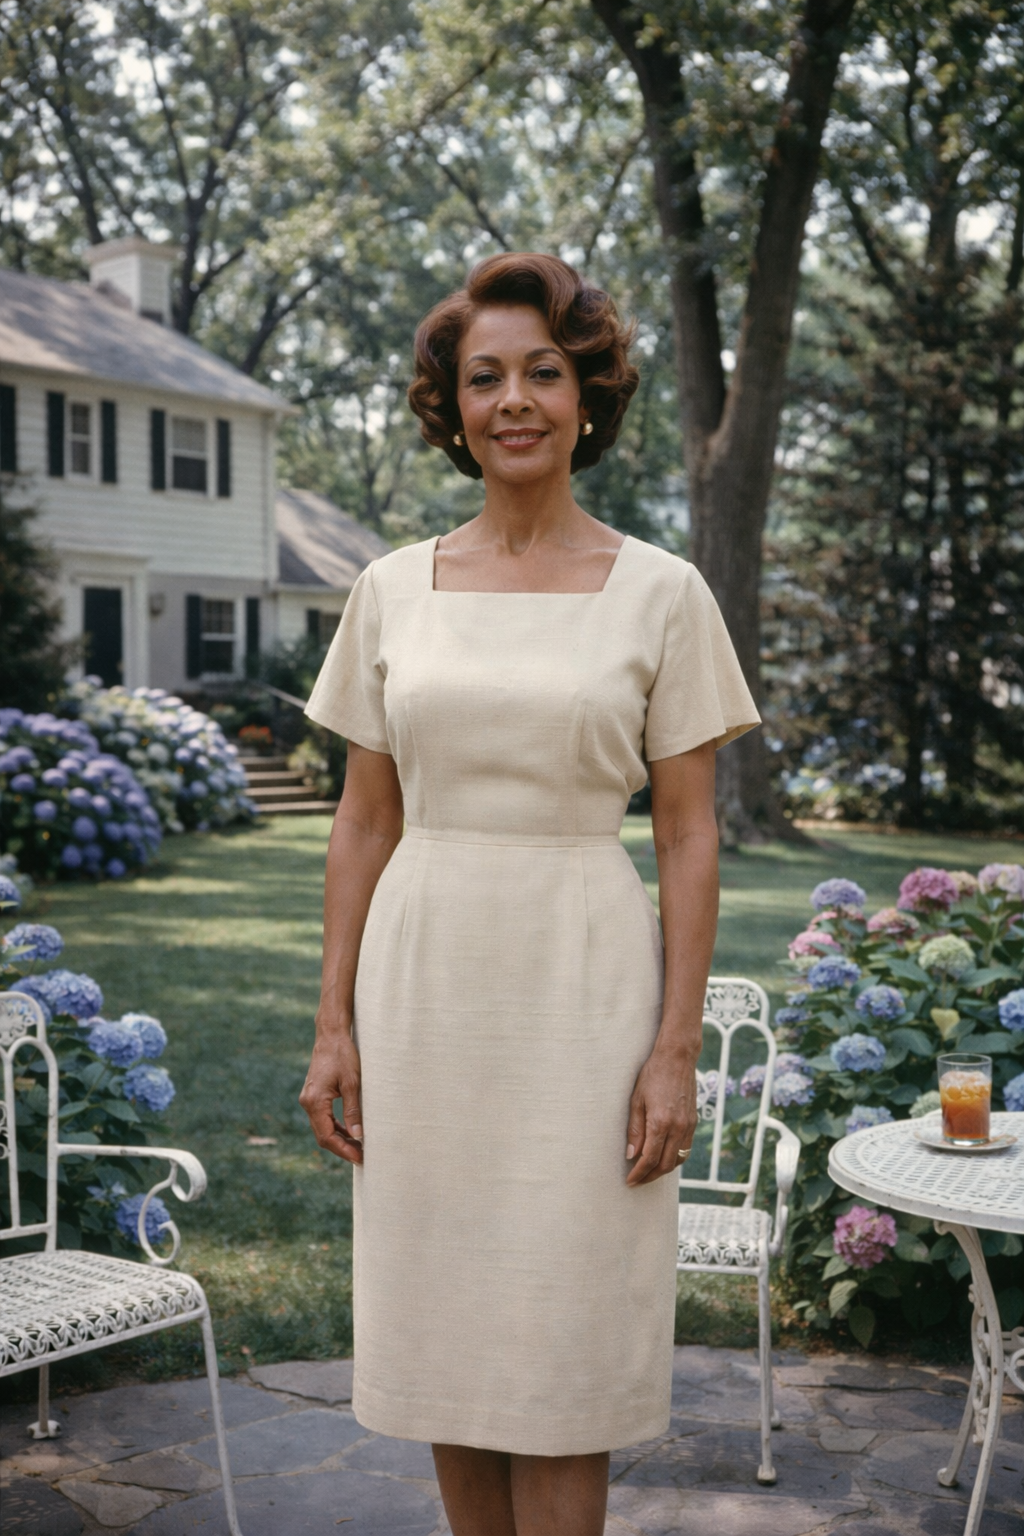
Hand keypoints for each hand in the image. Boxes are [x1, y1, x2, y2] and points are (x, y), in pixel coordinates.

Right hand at [299, 1028, 363, 1164]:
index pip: (327, 1136)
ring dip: (339, 1139)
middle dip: (341, 1148)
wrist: (331, 1035)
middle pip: (322, 1135)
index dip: (343, 1149)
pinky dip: (335, 1127)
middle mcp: (308, 1102)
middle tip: (361, 1156)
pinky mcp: (314, 1095)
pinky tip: (349, 1131)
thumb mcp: (352, 1083)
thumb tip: (358, 1135)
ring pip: (322, 1128)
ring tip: (358, 1147)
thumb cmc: (343, 1055)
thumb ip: (353, 1110)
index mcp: (315, 1101)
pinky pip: (323, 1118)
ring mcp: (309, 1099)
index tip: (359, 1157)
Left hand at [625, 1046, 696, 1185]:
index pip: (650, 1159)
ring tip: (649, 1172)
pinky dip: (674, 1158)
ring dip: (664, 1170)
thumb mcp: (637, 1100)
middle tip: (638, 1181)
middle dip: (650, 1176)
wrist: (677, 1058)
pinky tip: (663, 1156)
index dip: (639, 1173)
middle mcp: (678, 1128)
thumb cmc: (653, 1075)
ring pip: (678, 1159)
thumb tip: (631, 1155)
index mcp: (661, 1123)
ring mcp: (688, 1126)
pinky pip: (685, 1148)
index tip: (630, 1181)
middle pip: (665, 1165)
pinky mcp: (693, 1122)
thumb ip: (635, 1129)